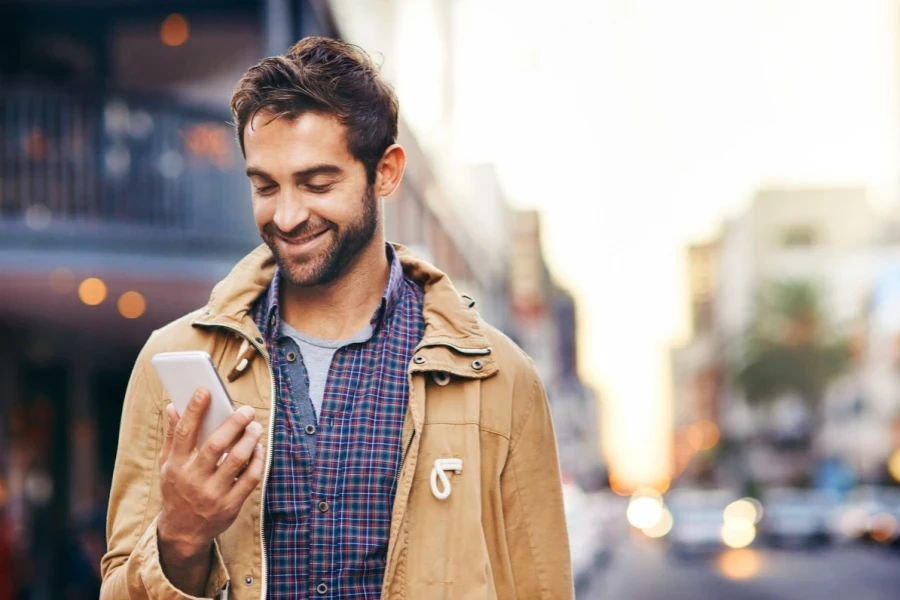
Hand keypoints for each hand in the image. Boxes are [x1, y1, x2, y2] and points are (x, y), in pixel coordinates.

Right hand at [157, 388, 263, 563]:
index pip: (184, 433)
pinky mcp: (231, 504)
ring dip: (249, 440)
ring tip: (255, 426)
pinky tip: (259, 448)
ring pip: (236, 460)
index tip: (205, 390)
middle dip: (233, 424)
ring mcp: (213, 493)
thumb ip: (173, 436)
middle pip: (215, 445)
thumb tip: (173, 406)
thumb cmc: (177, 490)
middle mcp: (193, 479)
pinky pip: (250, 478)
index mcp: (176, 465)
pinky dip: (257, 460)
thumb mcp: (168, 465)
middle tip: (246, 410)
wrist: (183, 532)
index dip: (194, 410)